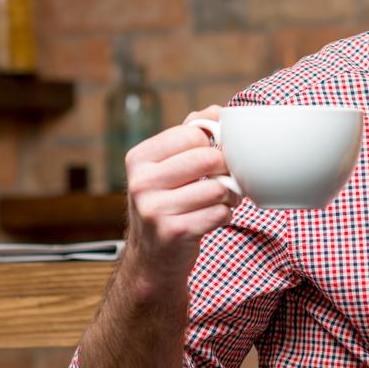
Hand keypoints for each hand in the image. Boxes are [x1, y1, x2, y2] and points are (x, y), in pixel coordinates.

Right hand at [123, 105, 241, 285]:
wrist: (152, 256)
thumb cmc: (167, 202)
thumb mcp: (168, 165)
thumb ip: (190, 133)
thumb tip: (218, 111)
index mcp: (139, 158)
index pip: (192, 133)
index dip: (213, 143)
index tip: (214, 155)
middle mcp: (141, 182)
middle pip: (208, 158)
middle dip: (226, 168)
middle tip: (225, 179)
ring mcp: (155, 209)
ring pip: (217, 187)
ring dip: (229, 195)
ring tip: (221, 199)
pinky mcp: (174, 232)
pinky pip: (219, 213)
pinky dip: (225, 215)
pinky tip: (213, 217)